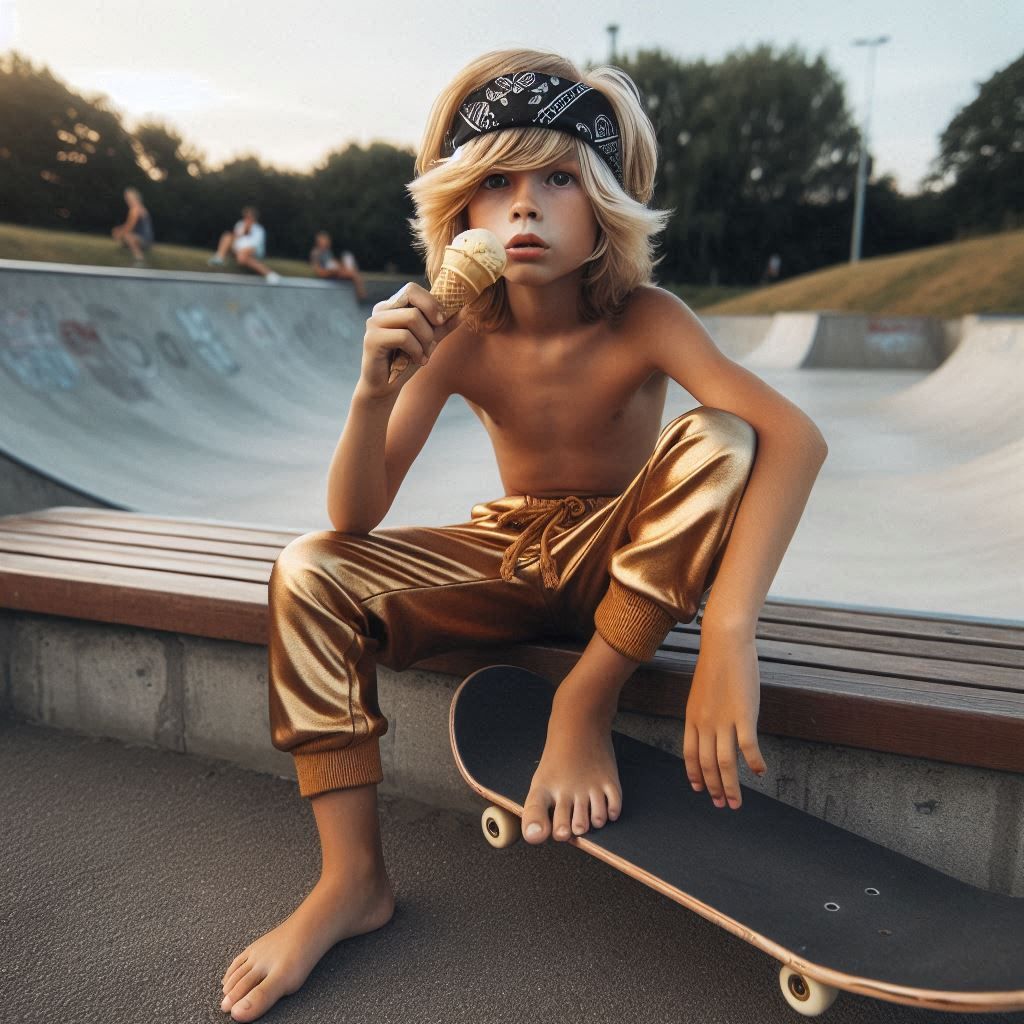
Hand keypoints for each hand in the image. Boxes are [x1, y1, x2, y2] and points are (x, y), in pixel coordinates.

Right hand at [358, 282, 454, 397]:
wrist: (386, 387)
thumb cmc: (405, 362)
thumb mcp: (429, 340)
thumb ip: (443, 325)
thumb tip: (466, 309)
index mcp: (391, 306)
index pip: (412, 289)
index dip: (430, 302)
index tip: (440, 322)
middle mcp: (380, 310)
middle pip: (411, 296)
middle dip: (430, 319)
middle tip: (433, 340)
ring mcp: (374, 323)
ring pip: (412, 317)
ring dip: (425, 339)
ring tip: (424, 354)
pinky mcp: (372, 339)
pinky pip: (404, 337)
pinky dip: (416, 350)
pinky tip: (417, 361)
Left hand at [682, 632, 766, 809]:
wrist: (724, 645)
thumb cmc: (716, 665)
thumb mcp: (701, 692)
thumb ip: (704, 713)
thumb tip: (709, 727)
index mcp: (693, 718)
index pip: (690, 754)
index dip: (695, 774)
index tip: (700, 789)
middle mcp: (705, 723)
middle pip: (707, 764)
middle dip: (714, 788)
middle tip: (721, 804)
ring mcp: (724, 721)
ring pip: (724, 763)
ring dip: (731, 786)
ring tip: (736, 802)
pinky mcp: (744, 716)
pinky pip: (747, 748)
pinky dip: (753, 763)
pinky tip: (760, 772)